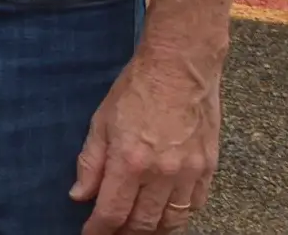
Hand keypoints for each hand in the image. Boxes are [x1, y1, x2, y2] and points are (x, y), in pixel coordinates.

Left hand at [71, 48, 222, 231]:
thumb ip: (90, 162)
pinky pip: (195, 205)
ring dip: (153, 231)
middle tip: (113, 233)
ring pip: (172, 221)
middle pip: (143, 223)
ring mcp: (188, 173)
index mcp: (129, 162)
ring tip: (138, 230)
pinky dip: (180, 216)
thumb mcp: (101, 121)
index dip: (99, 230)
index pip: (112, 212)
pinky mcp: (208, 169)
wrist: (180, 69)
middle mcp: (161, 174)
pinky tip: (167, 214)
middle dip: (125, 234)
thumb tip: (79, 195)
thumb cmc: (135, 90)